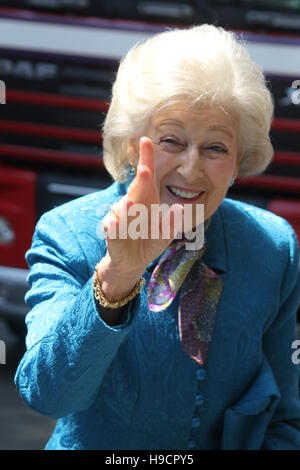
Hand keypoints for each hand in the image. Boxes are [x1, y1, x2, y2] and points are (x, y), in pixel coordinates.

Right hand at [101, 136, 182, 280]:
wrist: (131, 261)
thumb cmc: (148, 241)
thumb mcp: (165, 234)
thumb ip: (172, 223)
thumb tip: (180, 209)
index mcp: (145, 199)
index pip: (146, 177)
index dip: (146, 159)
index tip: (146, 140)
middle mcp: (131, 204)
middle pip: (135, 189)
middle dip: (140, 180)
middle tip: (145, 169)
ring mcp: (120, 218)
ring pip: (123, 210)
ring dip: (127, 208)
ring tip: (131, 204)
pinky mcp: (112, 233)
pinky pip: (112, 229)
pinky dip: (113, 227)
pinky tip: (114, 226)